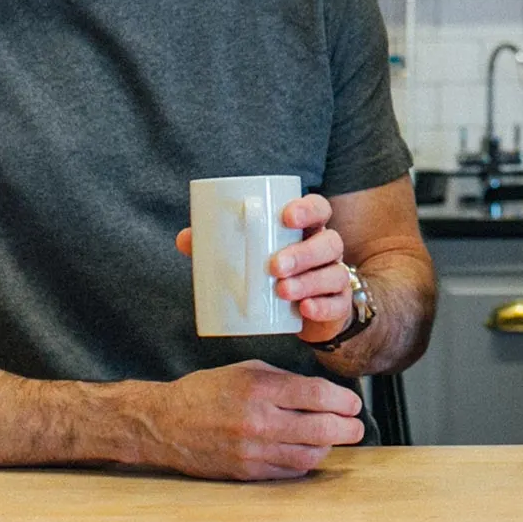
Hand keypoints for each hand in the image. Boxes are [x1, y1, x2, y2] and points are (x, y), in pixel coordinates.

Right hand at [132, 360, 364, 480]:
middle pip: (322, 429)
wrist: (165, 424)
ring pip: (310, 455)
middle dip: (348, 428)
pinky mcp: (247, 472)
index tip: (353, 403)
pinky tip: (307, 451)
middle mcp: (259, 421)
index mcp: (260, 388)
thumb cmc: (206, 392)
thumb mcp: (246, 370)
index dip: (344, 401)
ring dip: (328, 447)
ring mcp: (253, 450)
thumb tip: (322, 393)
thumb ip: (284, 380)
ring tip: (333, 438)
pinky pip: (290, 471)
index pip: (318, 396)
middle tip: (356, 426)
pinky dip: (305, 461)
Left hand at [173, 192, 357, 344]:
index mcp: (308, 230)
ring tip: (281, 290)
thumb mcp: (250, 256)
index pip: (319, 208)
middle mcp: (327, 250)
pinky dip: (323, 306)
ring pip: (334, 273)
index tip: (286, 217)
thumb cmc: (273, 272)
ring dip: (309, 281)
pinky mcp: (338, 305)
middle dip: (303, 253)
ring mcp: (336, 278)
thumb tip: (184, 238)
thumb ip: (219, 244)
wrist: (301, 313)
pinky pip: (338, 304)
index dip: (307, 209)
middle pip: (328, 242)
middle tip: (274, 266)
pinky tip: (306, 309)